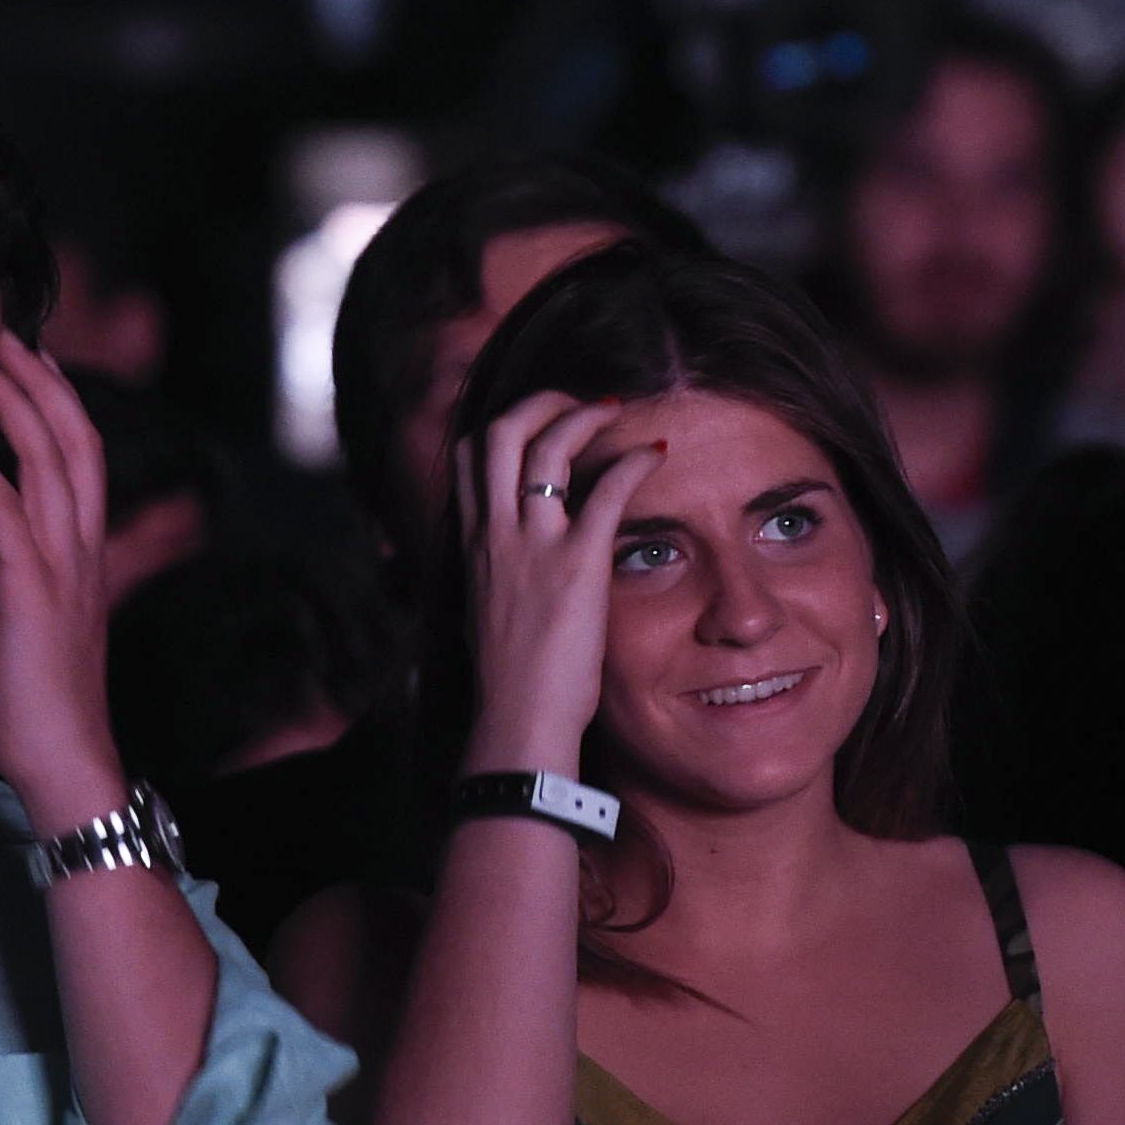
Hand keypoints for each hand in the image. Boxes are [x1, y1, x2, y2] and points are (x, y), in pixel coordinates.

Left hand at [0, 333, 125, 833]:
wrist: (56, 763)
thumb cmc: (18, 705)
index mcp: (73, 553)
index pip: (70, 457)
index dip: (48, 404)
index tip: (13, 364)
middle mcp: (77, 547)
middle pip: (71, 436)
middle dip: (35, 379)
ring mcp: (61, 564)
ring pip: (47, 454)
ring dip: (8, 398)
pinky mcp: (31, 588)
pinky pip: (1, 506)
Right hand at [454, 392, 663, 773]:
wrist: (517, 722)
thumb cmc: (510, 682)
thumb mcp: (486, 615)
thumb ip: (498, 577)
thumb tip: (509, 570)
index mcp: (474, 546)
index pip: (468, 457)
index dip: (504, 425)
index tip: (540, 426)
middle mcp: (495, 535)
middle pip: (497, 432)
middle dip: (539, 403)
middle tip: (579, 405)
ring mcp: (532, 547)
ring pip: (542, 445)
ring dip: (582, 415)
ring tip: (614, 412)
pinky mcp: (576, 566)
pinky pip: (606, 490)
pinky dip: (633, 460)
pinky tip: (656, 455)